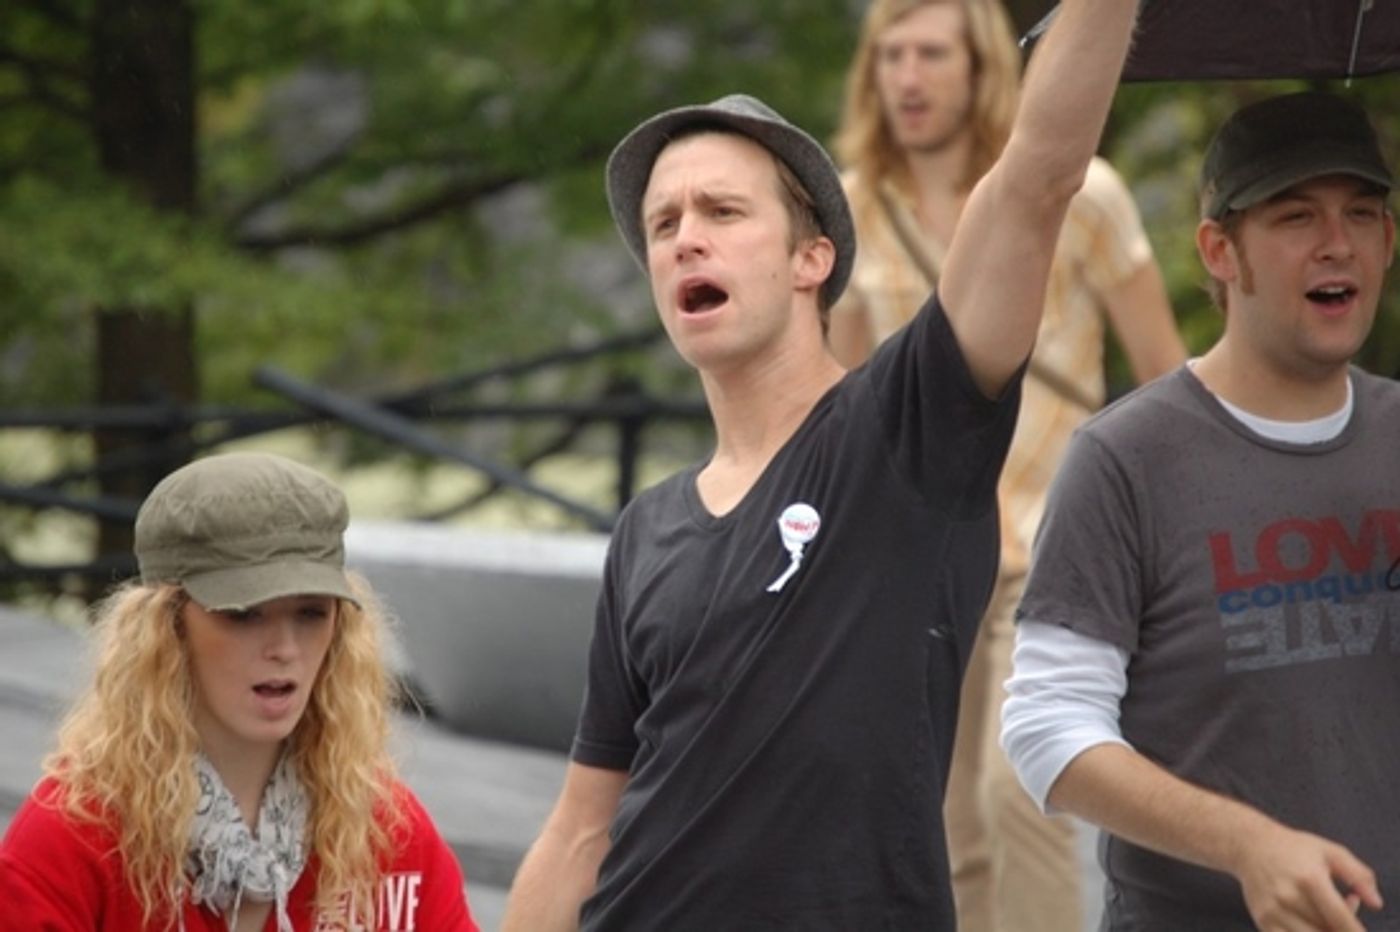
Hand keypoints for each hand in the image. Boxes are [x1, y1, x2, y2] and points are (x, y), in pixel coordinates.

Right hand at [1234, 824, 1381, 931]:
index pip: (1341, 919)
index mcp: (1310, 879)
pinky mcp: (1263, 920)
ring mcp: (1274, 911)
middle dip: (1341, 930)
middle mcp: (1289, 897)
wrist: (1249, 845)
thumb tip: (1375, 903)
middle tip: (1343, 914)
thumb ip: (1358, 875)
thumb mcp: (1330, 851)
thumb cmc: (1294, 848)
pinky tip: (1309, 922)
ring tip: (1325, 916)